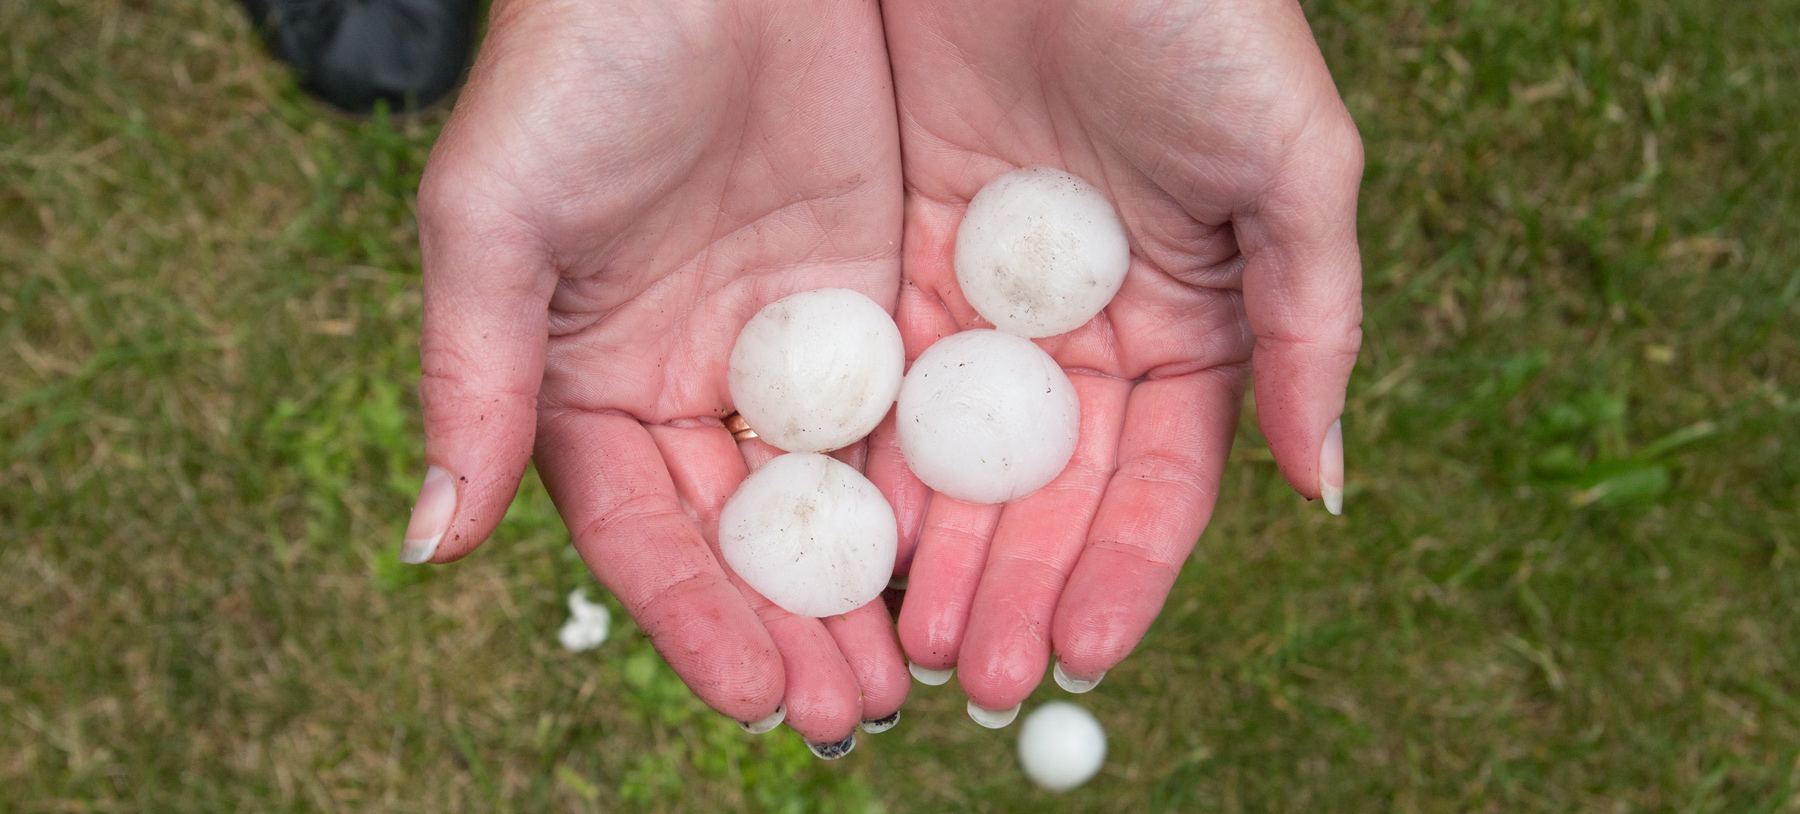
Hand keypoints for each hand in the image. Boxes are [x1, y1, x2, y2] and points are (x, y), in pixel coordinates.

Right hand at [405, 0, 907, 746]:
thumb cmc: (579, 60)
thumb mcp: (499, 214)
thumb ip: (475, 374)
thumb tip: (429, 543)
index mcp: (591, 382)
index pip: (642, 530)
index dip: (694, 616)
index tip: (754, 693)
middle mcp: (693, 383)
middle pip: (749, 537)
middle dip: (796, 630)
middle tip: (853, 714)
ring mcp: (794, 349)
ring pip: (839, 495)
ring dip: (874, 587)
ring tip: (915, 671)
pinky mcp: (881, 299)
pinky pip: (915, 410)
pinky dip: (938, 489)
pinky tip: (975, 552)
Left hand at [868, 0, 1363, 712]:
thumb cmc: (1196, 9)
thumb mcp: (1290, 161)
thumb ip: (1310, 323)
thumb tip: (1327, 486)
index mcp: (1188, 318)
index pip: (1156, 480)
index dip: (1123, 571)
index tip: (1084, 653)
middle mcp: (1085, 328)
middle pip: (1048, 489)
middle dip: (1018, 586)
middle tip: (975, 677)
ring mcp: (986, 297)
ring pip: (960, 454)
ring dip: (939, 552)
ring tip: (907, 644)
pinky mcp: (897, 252)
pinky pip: (881, 376)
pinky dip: (872, 460)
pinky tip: (851, 537)